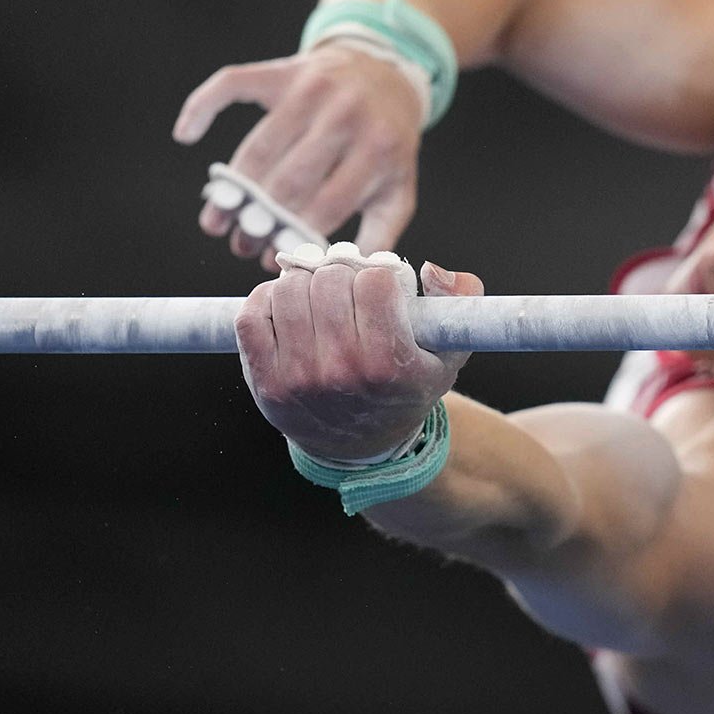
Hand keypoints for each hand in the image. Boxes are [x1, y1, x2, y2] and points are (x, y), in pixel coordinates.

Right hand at [175, 44, 424, 269]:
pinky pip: (231, 84)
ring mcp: (312, 87)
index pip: (328, 204)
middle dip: (260, 218)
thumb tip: (347, 273)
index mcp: (378, 149)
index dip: (296, 236)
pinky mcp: (283, 70)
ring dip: (232, 187)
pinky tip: (186, 136)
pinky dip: (202, 106)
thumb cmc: (387, 146)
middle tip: (239, 245)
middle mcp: (345, 114)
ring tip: (215, 220)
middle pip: (291, 178)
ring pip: (260, 145)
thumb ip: (379, 234)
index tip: (271, 260)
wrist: (386, 76)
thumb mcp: (398, 190)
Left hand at [235, 256, 483, 462]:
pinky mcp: (265, 381)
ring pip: (289, 290)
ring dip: (304, 283)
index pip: (374, 282)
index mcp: (389, 365)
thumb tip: (432, 269)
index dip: (379, 275)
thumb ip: (459, 303)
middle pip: (329, 280)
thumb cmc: (405, 388)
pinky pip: (253, 315)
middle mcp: (342, 372)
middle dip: (341, 274)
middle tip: (348, 288)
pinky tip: (288, 305)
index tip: (380, 288)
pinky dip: (267, 298)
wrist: (361, 445)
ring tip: (319, 296)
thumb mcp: (448, 353)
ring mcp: (298, 378)